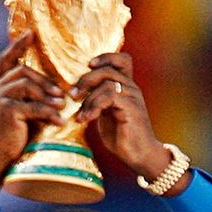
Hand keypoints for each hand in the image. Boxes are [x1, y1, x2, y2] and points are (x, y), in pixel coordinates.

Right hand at [0, 32, 66, 204]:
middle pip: (22, 70)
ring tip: (61, 104)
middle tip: (61, 92)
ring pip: (27, 84)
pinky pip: (32, 105)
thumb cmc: (13, 138)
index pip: (6, 60)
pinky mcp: (6, 111)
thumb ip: (32, 97)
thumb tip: (58, 89)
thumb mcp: (22, 112)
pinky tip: (59, 121)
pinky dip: (48, 112)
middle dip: (44, 80)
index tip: (31, 33)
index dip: (18, 45)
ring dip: (48, 93)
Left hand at [72, 53, 173, 183]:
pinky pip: (110, 97)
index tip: (88, 66)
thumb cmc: (120, 135)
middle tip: (73, 95)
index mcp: (126, 86)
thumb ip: (96, 100)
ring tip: (79, 116)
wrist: (138, 153)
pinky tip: (86, 119)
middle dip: (86, 80)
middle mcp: (132, 88)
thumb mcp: (104, 114)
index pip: (122, 60)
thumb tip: (75, 93)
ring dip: (87, 99)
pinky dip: (94, 107)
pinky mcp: (131, 109)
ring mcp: (133, 97)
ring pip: (107, 84)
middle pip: (108, 70)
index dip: (106, 57)